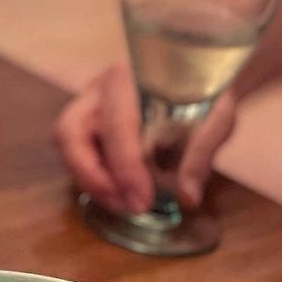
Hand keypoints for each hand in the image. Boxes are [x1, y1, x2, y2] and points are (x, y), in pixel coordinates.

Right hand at [53, 64, 237, 214]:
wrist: (196, 76)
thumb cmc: (204, 93)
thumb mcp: (216, 119)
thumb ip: (199, 155)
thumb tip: (187, 198)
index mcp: (129, 77)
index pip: (116, 125)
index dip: (125, 166)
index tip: (141, 200)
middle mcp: (98, 89)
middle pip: (69, 131)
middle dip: (90, 176)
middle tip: (125, 205)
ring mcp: (86, 106)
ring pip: (65, 145)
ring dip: (89, 182)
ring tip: (124, 204)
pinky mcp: (86, 125)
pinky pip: (75, 155)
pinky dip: (92, 179)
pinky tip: (120, 194)